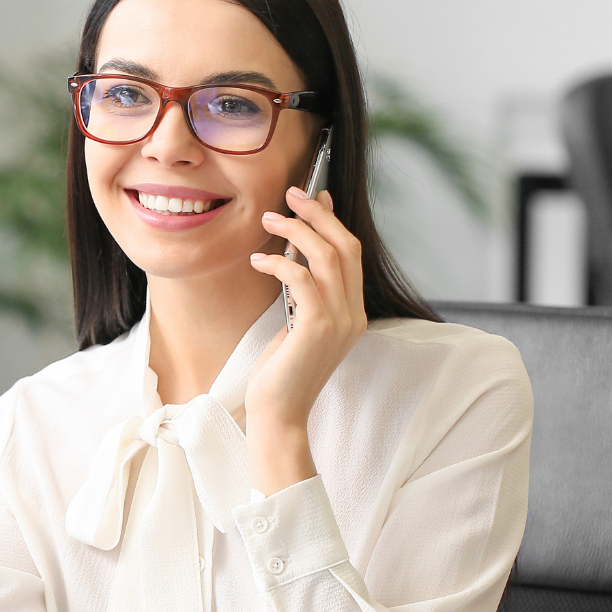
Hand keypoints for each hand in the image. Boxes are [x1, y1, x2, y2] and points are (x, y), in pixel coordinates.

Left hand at [244, 188, 367, 492]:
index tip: (312, 197)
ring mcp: (339, 322)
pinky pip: (302, 279)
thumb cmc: (280, 374)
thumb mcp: (295, 325)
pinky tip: (258, 260)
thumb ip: (303, 293)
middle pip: (345, 247)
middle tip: (289, 194)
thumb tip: (298, 253)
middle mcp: (353, 314)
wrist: (278, 417)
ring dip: (296, 231)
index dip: (332, 221)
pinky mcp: (316, 328)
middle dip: (317, 215)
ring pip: (327, 256)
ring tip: (268, 219)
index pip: (351, 254)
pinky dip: (280, 263)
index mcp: (353, 313)